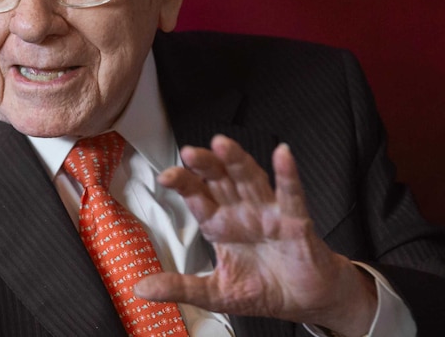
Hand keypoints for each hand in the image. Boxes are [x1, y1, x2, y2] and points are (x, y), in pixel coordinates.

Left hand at [134, 135, 376, 335]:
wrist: (303, 301)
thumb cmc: (263, 288)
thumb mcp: (214, 292)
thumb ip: (180, 286)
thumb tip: (141, 288)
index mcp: (220, 224)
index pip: (198, 197)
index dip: (183, 184)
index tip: (165, 176)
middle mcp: (242, 211)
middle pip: (220, 180)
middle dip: (205, 165)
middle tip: (189, 153)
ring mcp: (268, 213)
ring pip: (250, 179)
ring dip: (237, 160)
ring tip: (222, 144)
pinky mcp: (295, 222)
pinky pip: (291, 195)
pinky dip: (288, 174)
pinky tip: (282, 154)